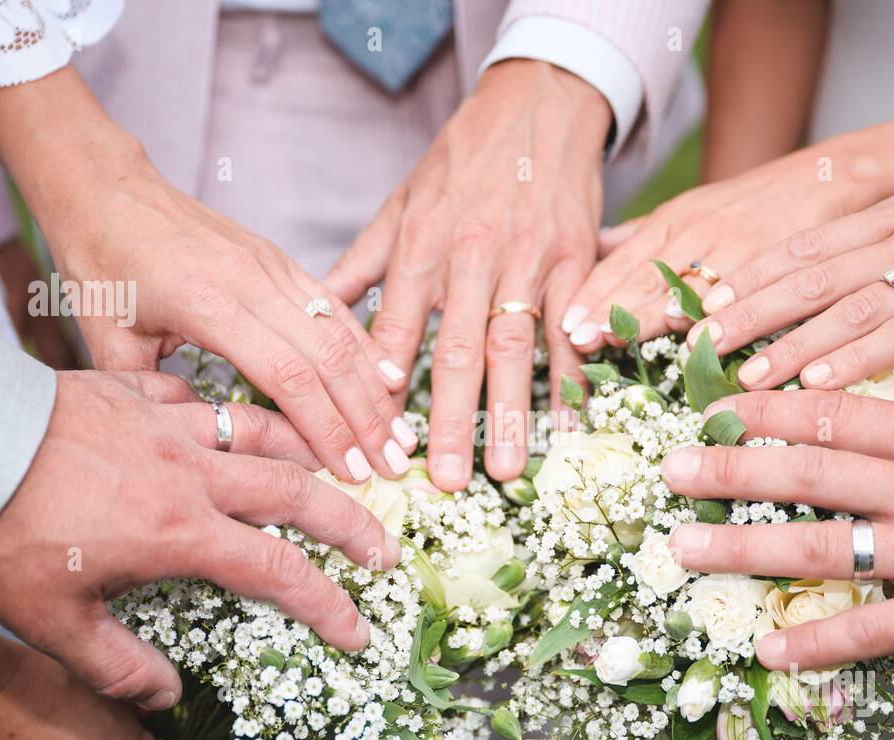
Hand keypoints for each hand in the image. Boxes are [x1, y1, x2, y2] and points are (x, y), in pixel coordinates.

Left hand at [0, 66, 413, 482]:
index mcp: (210, 304)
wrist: (106, 188)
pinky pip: (336, 308)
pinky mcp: (282, 261)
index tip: (349, 473)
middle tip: (393, 466)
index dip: (325, 428)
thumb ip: (154, 396)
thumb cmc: (101, 263)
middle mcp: (253, 281)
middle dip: (366, 420)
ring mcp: (274, 267)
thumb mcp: (108, 339)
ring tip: (402, 436)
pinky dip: (366, 348)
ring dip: (376, 390)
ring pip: (341, 333)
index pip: (287, 376)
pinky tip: (390, 380)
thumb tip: (200, 443)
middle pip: (329, 359)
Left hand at [0, 370, 399, 708]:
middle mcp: (190, 472)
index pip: (278, 570)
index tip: (357, 630)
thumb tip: (167, 696)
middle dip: (351, 521)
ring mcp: (167, 424)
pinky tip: (237, 423)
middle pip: (297, 491)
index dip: (327, 604)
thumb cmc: (0, 535)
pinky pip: (202, 397)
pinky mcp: (135, 392)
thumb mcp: (52, 622)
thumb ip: (118, 665)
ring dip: (310, 452)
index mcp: (179, 530)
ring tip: (339, 469)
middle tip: (386, 547)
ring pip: (263, 430)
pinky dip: (232, 412)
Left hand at [325, 60, 609, 487]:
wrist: (538, 105)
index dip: (385, 383)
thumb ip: (362, 265)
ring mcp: (529, 260)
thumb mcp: (400, 204)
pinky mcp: (575, 261)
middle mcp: (472, 255)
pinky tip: (568, 429)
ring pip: (516, 348)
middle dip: (449, 420)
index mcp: (421, 243)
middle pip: (458, 349)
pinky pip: (571, 330)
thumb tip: (317, 316)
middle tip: (443, 481)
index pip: (397, 326)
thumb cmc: (462, 161)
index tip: (375, 436)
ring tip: (504, 470)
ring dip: (510, 414)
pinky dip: (570, 381)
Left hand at [562, 146, 858, 350]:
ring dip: (649, 316)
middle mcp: (694, 231)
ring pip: (684, 283)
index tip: (563, 324)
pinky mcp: (770, 257)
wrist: (824, 178)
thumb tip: (591, 249)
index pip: (621, 263)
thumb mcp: (689, 213)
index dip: (591, 294)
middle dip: (608, 310)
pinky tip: (691, 332)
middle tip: (577, 340)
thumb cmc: (749, 206)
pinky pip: (737, 289)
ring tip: (619, 341)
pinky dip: (713, 311)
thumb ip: (641, 237)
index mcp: (670, 223)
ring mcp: (732, 244)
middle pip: (644, 276)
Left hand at [658, 389, 893, 668]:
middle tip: (671, 471)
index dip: (768, 411)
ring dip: (746, 549)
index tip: (715, 408)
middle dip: (732, 470)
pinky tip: (768, 649)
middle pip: (809, 474)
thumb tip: (893, 411)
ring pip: (822, 547)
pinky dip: (817, 643)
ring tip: (686, 548)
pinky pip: (871, 629)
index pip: (836, 415)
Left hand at [691, 114, 893, 391]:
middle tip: (691, 350)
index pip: (796, 250)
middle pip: (799, 279)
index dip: (744, 280)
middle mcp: (892, 242)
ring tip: (738, 380)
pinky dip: (855, 357)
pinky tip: (817, 382)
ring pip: (838, 310)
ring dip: (785, 345)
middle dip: (741, 316)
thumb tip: (856, 283)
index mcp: (883, 220)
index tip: (699, 308)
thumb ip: (893, 241)